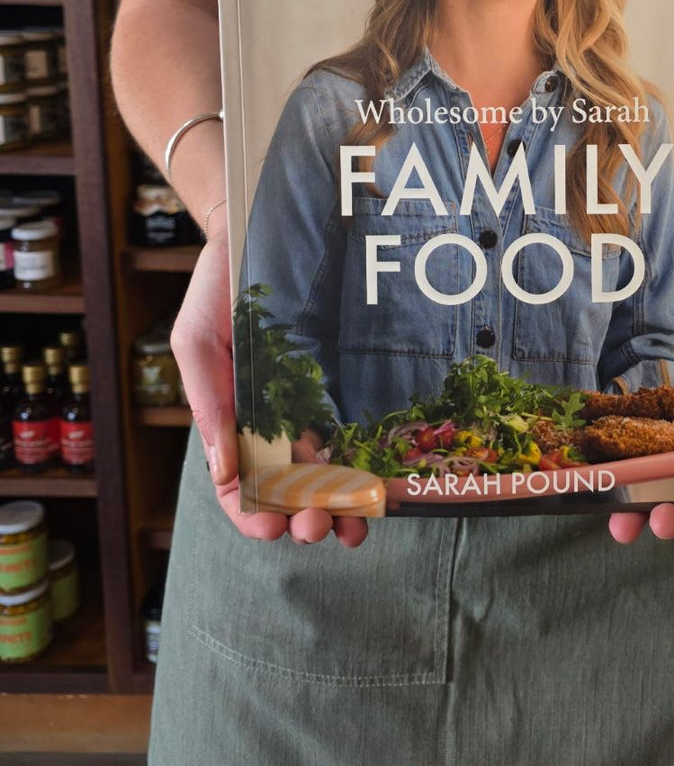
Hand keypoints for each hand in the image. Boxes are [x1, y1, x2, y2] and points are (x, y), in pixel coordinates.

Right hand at [171, 228, 367, 548]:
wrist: (261, 236)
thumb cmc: (218, 290)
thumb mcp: (198, 342)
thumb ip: (208, 401)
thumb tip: (222, 471)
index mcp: (233, 422)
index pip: (238, 486)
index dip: (252, 516)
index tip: (270, 529)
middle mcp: (275, 424)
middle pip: (290, 490)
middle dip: (304, 518)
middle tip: (319, 527)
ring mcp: (312, 408)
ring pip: (330, 473)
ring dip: (341, 506)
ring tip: (357, 524)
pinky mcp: (344, 386)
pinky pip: (359, 433)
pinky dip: (369, 465)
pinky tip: (383, 485)